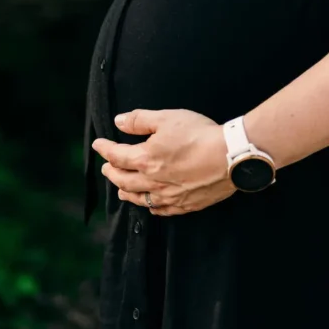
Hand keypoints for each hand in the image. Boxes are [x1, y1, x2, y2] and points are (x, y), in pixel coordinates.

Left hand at [91, 108, 236, 216]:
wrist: (230, 157)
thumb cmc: (199, 134)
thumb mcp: (167, 118)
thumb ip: (140, 120)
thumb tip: (118, 122)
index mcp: (145, 159)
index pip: (116, 156)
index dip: (105, 149)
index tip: (98, 145)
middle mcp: (152, 182)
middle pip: (123, 180)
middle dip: (111, 172)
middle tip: (106, 167)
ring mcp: (168, 196)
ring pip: (139, 199)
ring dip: (125, 192)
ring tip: (120, 189)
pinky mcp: (185, 205)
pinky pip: (160, 210)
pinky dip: (149, 206)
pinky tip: (149, 204)